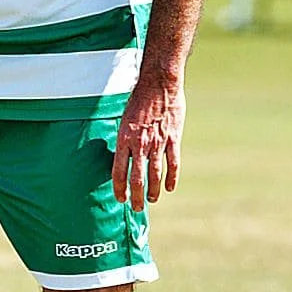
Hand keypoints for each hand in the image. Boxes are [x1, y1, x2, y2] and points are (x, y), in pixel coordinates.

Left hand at [112, 71, 184, 210]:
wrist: (159, 83)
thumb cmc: (139, 99)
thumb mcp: (124, 118)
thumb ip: (124, 138)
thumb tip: (121, 153)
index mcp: (124, 139)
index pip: (118, 171)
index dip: (119, 188)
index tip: (120, 198)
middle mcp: (140, 144)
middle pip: (137, 178)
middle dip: (135, 196)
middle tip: (135, 208)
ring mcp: (157, 143)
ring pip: (155, 175)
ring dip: (152, 191)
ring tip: (151, 201)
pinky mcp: (173, 139)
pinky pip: (172, 164)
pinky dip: (171, 178)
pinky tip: (169, 188)